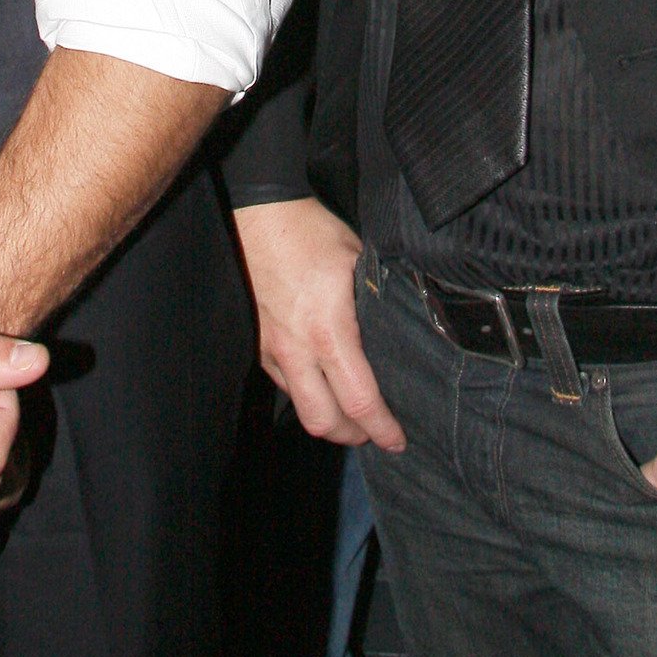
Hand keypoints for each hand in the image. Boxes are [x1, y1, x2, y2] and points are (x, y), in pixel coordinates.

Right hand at [232, 198, 404, 451]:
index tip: (398, 441)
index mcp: (329, 330)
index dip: (382, 429)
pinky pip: (283, 382)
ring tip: (348, 413)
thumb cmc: (312, 233)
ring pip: (299, 406)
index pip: (359, 400)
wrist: (259, 214)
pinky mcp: (256, 343)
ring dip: (327, 417)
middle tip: (373, 432)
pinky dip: (305, 392)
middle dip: (352, 436)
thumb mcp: (359, 264)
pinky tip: (320, 381)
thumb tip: (400, 330)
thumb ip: (375, 304)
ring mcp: (272, 348)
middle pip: (323, 421)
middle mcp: (296, 348)